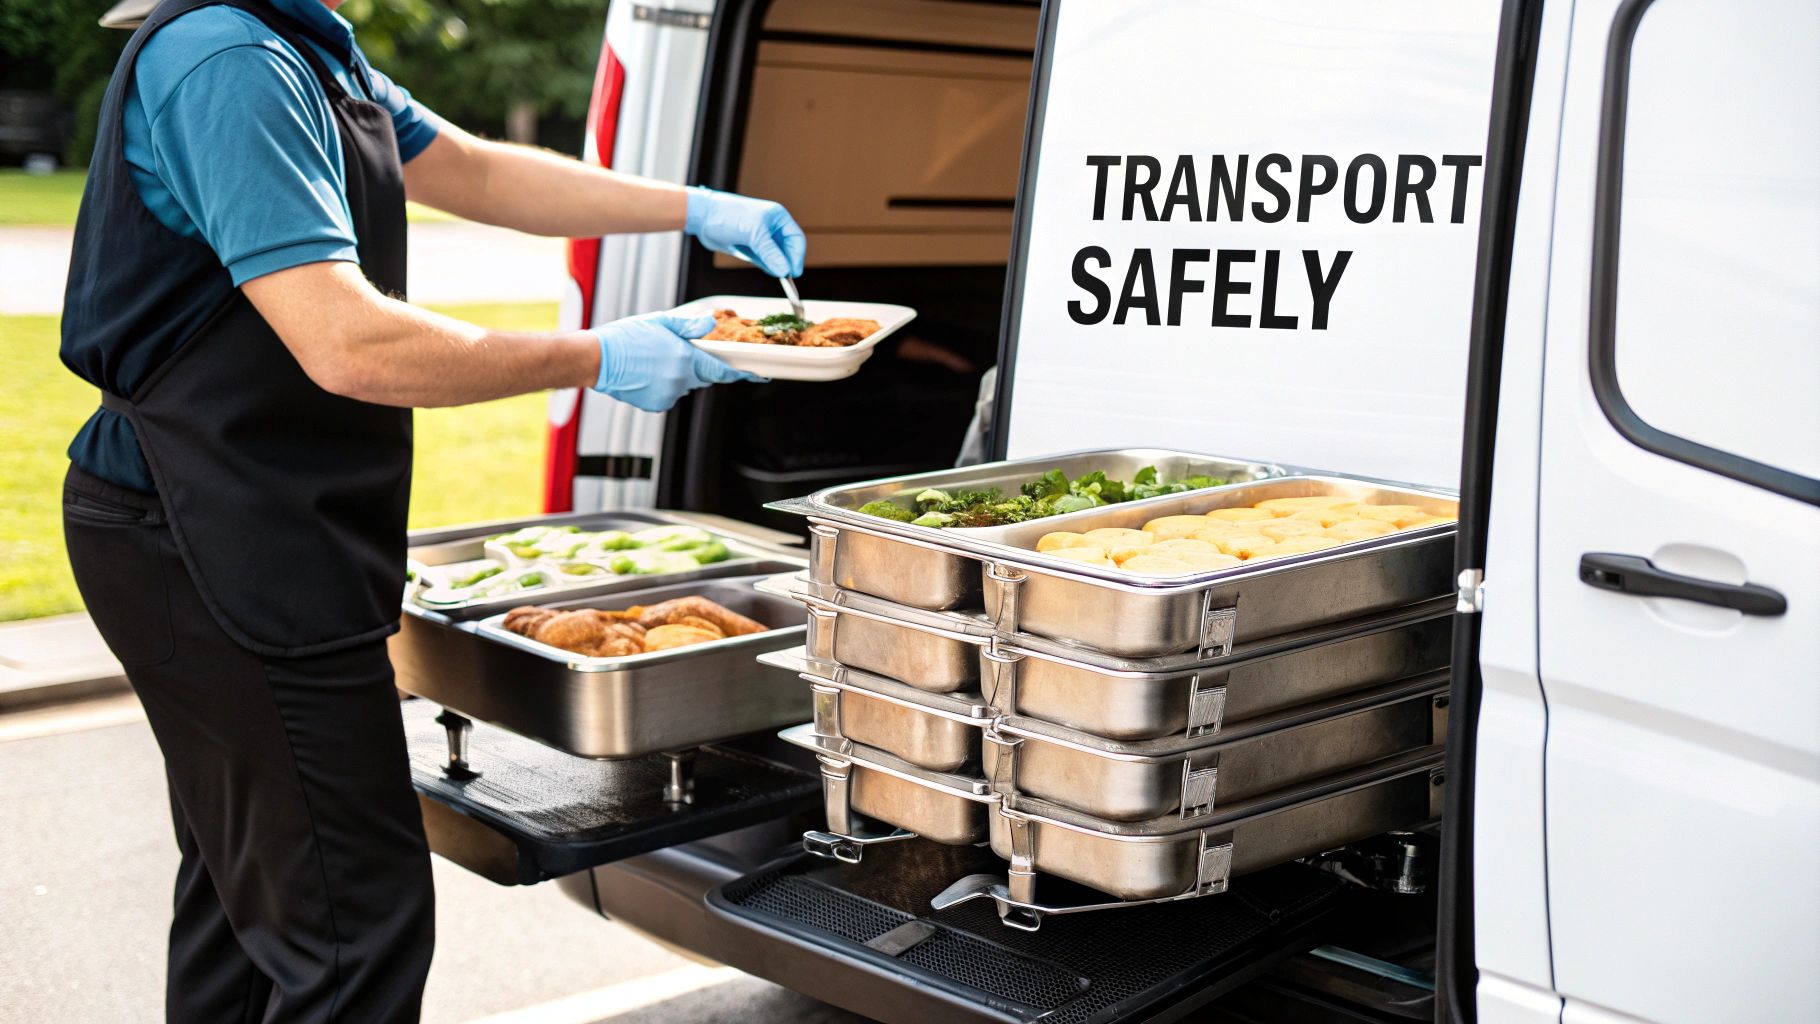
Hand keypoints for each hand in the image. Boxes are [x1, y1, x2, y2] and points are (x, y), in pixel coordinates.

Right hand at [591, 312, 758, 411]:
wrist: (596, 358)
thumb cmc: (625, 338)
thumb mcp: (660, 323)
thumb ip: (689, 326)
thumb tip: (710, 325)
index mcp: (685, 359)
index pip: (721, 370)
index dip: (740, 373)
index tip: (756, 375)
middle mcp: (680, 381)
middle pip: (701, 377)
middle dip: (696, 366)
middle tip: (674, 352)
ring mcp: (668, 395)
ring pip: (683, 386)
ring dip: (676, 375)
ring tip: (653, 360)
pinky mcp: (656, 405)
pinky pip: (668, 395)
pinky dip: (662, 386)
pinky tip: (646, 373)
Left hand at [685, 187, 805, 277]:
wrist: (703, 217)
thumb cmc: (728, 215)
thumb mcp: (753, 233)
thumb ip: (770, 252)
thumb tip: (784, 270)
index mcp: (777, 217)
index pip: (796, 238)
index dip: (797, 256)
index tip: (794, 272)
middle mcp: (772, 227)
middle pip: (788, 248)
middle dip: (788, 262)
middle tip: (786, 277)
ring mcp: (761, 238)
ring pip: (777, 256)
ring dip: (778, 266)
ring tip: (777, 275)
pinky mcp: (751, 247)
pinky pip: (765, 260)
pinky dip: (768, 267)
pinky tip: (769, 271)